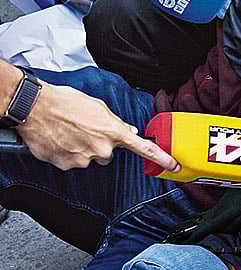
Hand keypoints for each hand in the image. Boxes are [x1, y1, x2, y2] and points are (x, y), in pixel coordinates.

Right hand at [16, 80, 179, 171]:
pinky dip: (67, 154)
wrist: (37, 108)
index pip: (144, 148)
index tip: (174, 166)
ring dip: (82, 149)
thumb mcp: (99, 107)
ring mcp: (84, 159)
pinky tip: (59, 141)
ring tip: (69, 133)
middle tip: (85, 131)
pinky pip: (72, 162)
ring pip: (89, 159)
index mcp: (114, 132)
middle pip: (108, 154)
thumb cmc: (67, 103)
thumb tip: (129, 131)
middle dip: (100, 145)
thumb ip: (116, 122)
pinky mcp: (66, 165)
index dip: (161, 158)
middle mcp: (102, 149)